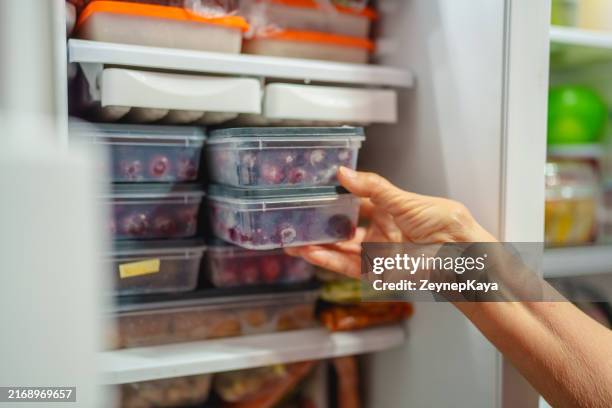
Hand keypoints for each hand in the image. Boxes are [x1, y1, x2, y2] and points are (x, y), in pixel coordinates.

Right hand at [285, 167, 495, 277]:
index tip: (313, 194)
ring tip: (293, 241)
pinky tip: (310, 253)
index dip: (334, 198)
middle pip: (342, 228)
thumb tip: (344, 173)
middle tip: (296, 221)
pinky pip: (347, 266)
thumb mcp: (404, 199)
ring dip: (316, 245)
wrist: (458, 253)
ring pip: (339, 249)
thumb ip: (372, 188)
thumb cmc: (442, 222)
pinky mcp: (376, 271)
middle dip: (319, 226)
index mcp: (387, 209)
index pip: (354, 201)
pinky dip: (328, 260)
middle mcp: (379, 230)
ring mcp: (376, 251)